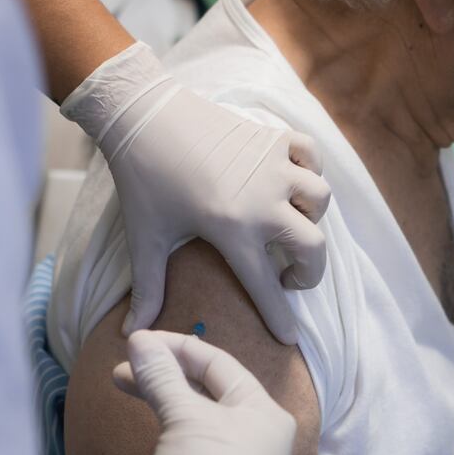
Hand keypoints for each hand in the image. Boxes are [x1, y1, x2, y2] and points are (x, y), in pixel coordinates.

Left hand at [62, 43, 330, 344]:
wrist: (144, 116)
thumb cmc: (144, 181)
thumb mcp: (146, 239)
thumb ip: (147, 289)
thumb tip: (134, 335)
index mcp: (234, 230)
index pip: (266, 287)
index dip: (280, 317)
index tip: (289, 338)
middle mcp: (264, 200)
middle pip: (313, 246)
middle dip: (308, 271)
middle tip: (287, 276)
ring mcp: (274, 165)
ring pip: (320, 198)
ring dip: (310, 218)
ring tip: (288, 225)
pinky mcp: (272, 137)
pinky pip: (311, 155)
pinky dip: (310, 170)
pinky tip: (291, 181)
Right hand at [113, 330, 295, 454]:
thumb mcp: (182, 418)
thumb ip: (161, 376)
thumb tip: (139, 339)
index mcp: (265, 411)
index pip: (218, 362)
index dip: (176, 347)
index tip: (137, 341)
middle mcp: (262, 434)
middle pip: (209, 388)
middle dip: (165, 373)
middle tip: (123, 368)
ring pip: (201, 415)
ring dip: (165, 397)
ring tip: (126, 385)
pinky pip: (199, 441)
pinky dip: (174, 425)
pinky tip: (153, 422)